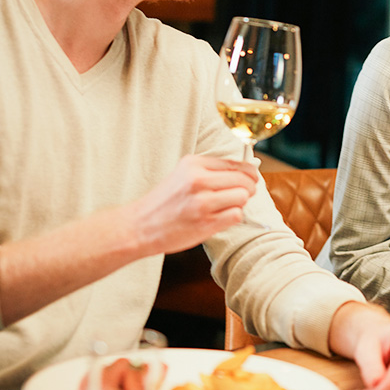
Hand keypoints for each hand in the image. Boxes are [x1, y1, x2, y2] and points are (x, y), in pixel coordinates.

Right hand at [126, 154, 256, 256]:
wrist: (140, 225)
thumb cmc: (163, 202)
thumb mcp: (183, 175)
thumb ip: (210, 172)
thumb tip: (245, 173)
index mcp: (193, 164)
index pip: (235, 164)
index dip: (248, 173)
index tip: (250, 179)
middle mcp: (198, 180)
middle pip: (244, 180)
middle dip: (249, 188)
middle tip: (242, 195)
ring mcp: (202, 202)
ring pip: (243, 197)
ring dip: (239, 204)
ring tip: (224, 207)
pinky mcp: (206, 222)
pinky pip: (236, 215)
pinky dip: (232, 217)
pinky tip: (218, 218)